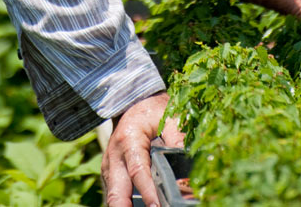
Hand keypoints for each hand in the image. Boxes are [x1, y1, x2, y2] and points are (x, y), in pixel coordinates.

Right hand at [101, 92, 183, 206]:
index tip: (157, 206)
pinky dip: (126, 204)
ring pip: (114, 196)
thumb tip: (189, 166)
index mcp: (129, 139)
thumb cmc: (153, 111)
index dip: (147, 191)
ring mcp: (110, 167)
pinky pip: (116, 194)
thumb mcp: (169, 118)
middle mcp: (115, 155)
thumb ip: (178, 140)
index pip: (138, 170)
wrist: (135, 104)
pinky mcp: (111, 174)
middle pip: (117, 192)